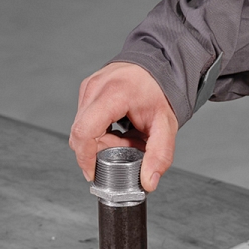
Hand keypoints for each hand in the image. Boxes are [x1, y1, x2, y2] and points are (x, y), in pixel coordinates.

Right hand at [69, 62, 177, 191]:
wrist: (159, 65)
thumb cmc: (161, 92)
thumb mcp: (166, 126)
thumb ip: (159, 155)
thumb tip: (148, 182)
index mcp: (113, 93)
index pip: (84, 132)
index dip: (85, 158)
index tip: (93, 173)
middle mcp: (95, 88)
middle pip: (82, 134)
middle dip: (100, 151)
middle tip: (126, 147)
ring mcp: (88, 87)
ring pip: (82, 129)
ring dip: (102, 142)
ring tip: (126, 136)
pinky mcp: (87, 90)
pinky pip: (85, 121)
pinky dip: (100, 132)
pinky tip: (118, 129)